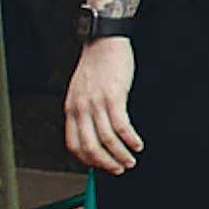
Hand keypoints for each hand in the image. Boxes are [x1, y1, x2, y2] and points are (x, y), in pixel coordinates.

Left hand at [64, 34, 139, 175]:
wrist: (104, 40)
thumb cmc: (96, 63)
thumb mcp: (81, 90)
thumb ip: (84, 111)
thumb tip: (93, 133)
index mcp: (71, 108)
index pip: (74, 145)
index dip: (88, 160)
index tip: (100, 166)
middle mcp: (81, 108)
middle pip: (90, 147)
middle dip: (106, 163)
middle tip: (119, 169)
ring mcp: (96, 103)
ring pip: (107, 140)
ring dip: (120, 155)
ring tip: (131, 160)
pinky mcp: (113, 96)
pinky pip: (121, 126)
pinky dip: (130, 140)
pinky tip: (137, 143)